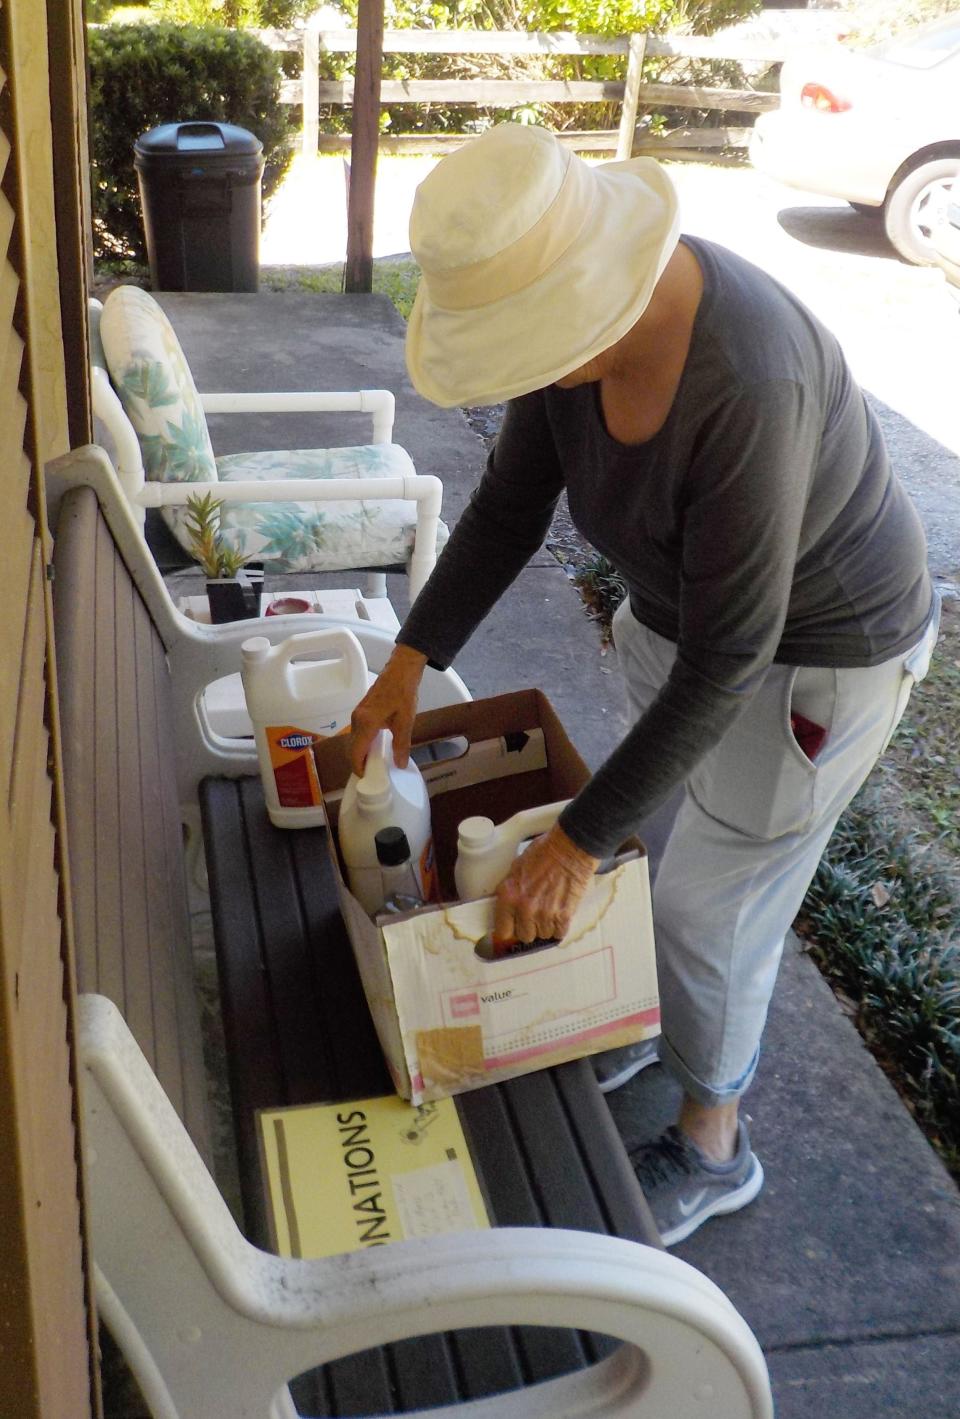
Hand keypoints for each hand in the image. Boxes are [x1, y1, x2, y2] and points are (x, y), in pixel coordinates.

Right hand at [350, 644, 427, 775]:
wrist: (401, 670)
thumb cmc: (403, 693)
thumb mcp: (405, 721)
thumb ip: (401, 745)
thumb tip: (400, 765)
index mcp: (366, 724)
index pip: (355, 753)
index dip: (358, 768)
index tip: (366, 778)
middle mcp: (357, 720)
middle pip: (351, 748)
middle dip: (358, 763)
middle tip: (372, 774)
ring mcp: (357, 714)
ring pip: (354, 740)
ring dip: (360, 753)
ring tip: (374, 763)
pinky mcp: (361, 711)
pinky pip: (357, 732)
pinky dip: (362, 743)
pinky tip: (375, 747)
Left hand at [493, 824, 599, 946]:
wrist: (571, 847)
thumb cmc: (545, 851)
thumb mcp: (517, 867)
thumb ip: (512, 890)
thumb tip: (509, 908)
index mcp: (508, 895)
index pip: (503, 930)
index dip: (509, 930)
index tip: (514, 929)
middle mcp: (524, 907)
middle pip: (525, 935)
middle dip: (530, 927)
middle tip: (536, 915)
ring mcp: (544, 913)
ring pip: (543, 935)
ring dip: (547, 926)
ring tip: (551, 909)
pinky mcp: (564, 915)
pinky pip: (560, 933)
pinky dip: (561, 926)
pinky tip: (561, 913)